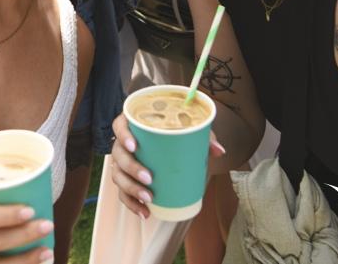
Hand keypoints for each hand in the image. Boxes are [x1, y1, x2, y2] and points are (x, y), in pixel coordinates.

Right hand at [110, 114, 225, 218]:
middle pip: (118, 154)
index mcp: (133, 125)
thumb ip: (204, 138)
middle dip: (132, 168)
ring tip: (149, 198)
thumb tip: (219, 151)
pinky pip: (123, 193)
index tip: (135, 146)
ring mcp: (122, 163)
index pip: (119, 126)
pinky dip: (132, 204)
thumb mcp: (190, 132)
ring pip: (118, 176)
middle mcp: (123, 143)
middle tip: (150, 178)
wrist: (173, 146)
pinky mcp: (126, 180)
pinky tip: (145, 213)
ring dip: (131, 189)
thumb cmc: (177, 134)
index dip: (123, 135)